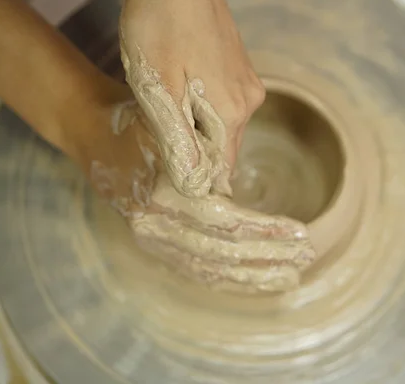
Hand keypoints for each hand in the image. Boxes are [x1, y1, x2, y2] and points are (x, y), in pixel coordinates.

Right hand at [74, 94, 314, 291]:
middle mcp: (156, 226)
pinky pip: (198, 272)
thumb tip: (237, 184)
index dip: (265, 230)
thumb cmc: (138, 123)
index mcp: (161, 195)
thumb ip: (202, 154)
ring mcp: (154, 242)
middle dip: (270, 257)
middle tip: (306, 255)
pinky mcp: (158, 248)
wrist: (97, 138)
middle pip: (223, 252)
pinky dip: (231, 280)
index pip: (224, 222)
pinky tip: (257, 281)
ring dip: (256, 276)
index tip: (301, 231)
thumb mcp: (169, 125)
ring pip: (213, 269)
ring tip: (291, 277)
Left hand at [119, 0, 264, 197]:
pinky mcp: (239, 68)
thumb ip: (178, 139)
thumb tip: (192, 182)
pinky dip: (201, 109)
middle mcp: (248, 101)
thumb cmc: (162, 25)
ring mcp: (246, 82)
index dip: (197, 178)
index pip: (222, 166)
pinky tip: (179, 92)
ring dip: (195, 128)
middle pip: (222, 146)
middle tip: (158, 142)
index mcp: (231, 112)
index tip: (171, 179)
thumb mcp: (159, 87)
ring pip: (221, 124)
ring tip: (164, 112)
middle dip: (194, 152)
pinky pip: (222, 103)